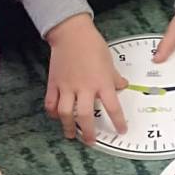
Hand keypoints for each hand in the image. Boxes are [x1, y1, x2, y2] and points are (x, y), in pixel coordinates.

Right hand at [45, 14, 127, 142]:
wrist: (72, 33)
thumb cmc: (92, 45)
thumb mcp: (109, 62)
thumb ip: (115, 77)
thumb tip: (123, 85)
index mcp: (101, 82)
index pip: (112, 107)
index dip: (118, 121)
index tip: (121, 130)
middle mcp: (84, 87)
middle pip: (85, 116)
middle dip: (89, 132)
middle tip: (91, 141)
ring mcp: (67, 86)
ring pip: (65, 113)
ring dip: (68, 127)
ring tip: (72, 135)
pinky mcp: (54, 83)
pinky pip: (51, 103)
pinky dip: (53, 112)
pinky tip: (56, 117)